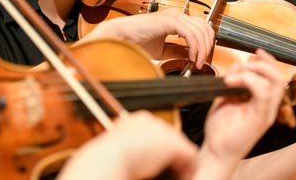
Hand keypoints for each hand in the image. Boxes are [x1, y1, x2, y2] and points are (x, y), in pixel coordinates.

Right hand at [57, 111, 196, 179]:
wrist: (106, 161)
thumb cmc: (106, 160)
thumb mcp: (118, 149)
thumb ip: (131, 148)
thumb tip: (140, 161)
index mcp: (135, 120)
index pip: (154, 132)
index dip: (157, 149)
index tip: (155, 162)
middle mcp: (151, 121)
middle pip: (169, 137)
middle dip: (170, 154)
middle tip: (171, 170)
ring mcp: (163, 130)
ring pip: (180, 145)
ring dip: (180, 161)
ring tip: (177, 175)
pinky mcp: (173, 144)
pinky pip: (189, 156)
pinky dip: (188, 169)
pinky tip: (183, 177)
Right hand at [83, 8, 214, 68]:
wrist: (121, 37)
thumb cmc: (136, 41)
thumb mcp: (163, 50)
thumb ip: (177, 51)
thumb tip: (191, 56)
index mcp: (176, 19)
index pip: (201, 27)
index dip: (205, 43)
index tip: (201, 59)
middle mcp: (177, 15)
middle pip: (205, 27)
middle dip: (207, 46)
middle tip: (201, 61)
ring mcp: (174, 16)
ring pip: (200, 31)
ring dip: (201, 49)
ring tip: (196, 62)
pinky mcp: (170, 21)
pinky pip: (191, 34)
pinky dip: (194, 47)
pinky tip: (190, 57)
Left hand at [196, 49, 286, 177]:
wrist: (215, 152)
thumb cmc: (221, 130)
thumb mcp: (225, 97)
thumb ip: (233, 81)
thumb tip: (238, 66)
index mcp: (262, 101)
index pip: (275, 77)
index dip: (268, 61)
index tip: (255, 53)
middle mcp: (268, 107)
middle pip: (280, 77)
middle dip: (265, 63)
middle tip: (248, 62)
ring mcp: (266, 113)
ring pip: (276, 83)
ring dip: (256, 71)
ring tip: (239, 73)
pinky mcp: (260, 119)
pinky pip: (263, 94)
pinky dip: (248, 81)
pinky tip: (232, 81)